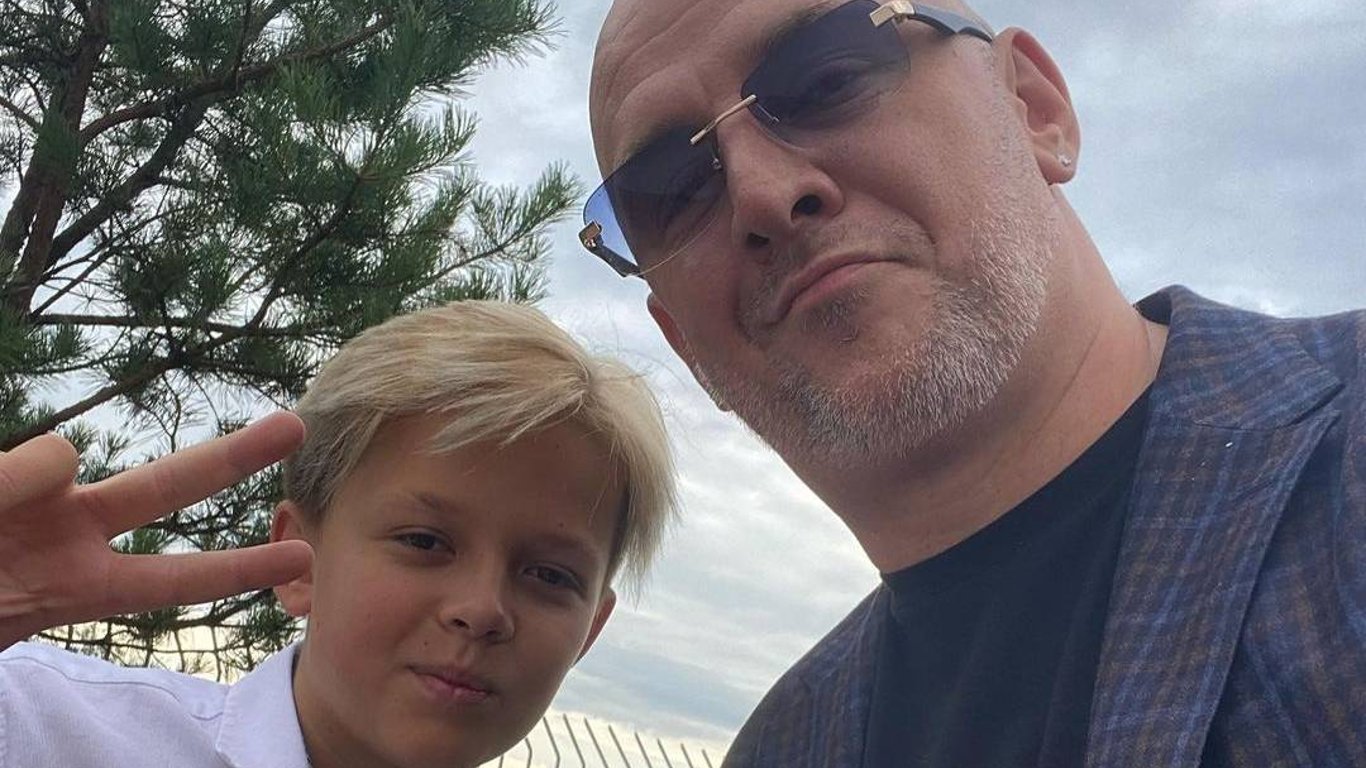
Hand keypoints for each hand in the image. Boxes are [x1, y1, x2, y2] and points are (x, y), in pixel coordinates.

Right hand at [0, 412, 312, 650]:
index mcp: (79, 586)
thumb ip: (36, 529)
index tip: (303, 556)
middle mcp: (70, 529)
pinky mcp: (1, 466)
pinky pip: (15, 463)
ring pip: (58, 455)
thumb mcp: (4, 607)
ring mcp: (35, 495)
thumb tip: (65, 453)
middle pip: (163, 485)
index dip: (236, 569)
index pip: (171, 579)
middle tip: (297, 426)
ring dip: (17, 487)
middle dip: (231, 457)